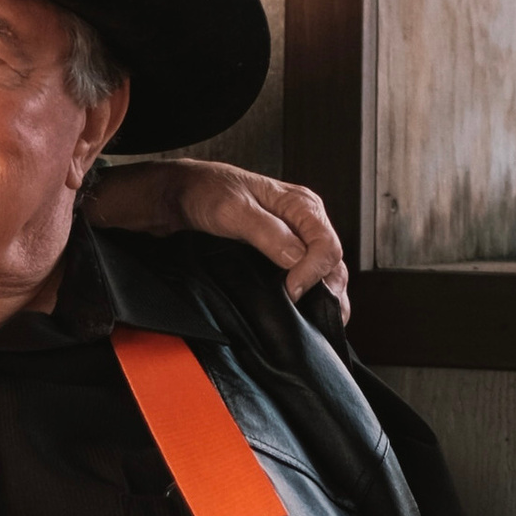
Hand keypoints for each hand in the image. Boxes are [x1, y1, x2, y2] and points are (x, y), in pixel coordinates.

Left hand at [93, 157, 348, 317]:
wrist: (182, 195)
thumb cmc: (206, 193)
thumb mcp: (234, 211)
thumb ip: (269, 234)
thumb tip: (299, 260)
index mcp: (302, 205)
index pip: (327, 246)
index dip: (313, 273)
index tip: (291, 292)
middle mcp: (305, 220)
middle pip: (333, 262)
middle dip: (328, 292)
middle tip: (311, 318)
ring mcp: (296, 237)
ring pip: (326, 271)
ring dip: (323, 297)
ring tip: (315, 322)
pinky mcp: (282, 251)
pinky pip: (307, 274)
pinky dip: (310, 294)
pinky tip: (303, 312)